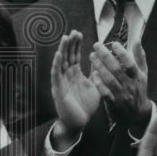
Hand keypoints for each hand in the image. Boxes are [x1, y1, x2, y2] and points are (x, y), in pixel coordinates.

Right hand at [49, 31, 100, 149]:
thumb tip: (100, 61)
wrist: (79, 123)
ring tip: (65, 38)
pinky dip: (57, 64)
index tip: (79, 33)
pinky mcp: (58, 89)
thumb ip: (96, 74)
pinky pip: (56, 74)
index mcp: (75, 74)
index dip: (76, 45)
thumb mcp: (95, 86)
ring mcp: (61, 81)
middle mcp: (66, 75)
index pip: (74, 56)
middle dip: (70, 44)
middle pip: (67, 56)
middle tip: (73, 32)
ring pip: (61, 62)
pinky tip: (59, 54)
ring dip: (62, 50)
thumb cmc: (85, 106)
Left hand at [90, 41, 151, 126]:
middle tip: (96, 45)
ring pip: (110, 80)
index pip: (131, 64)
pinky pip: (105, 93)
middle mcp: (130, 86)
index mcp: (138, 77)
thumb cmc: (138, 89)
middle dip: (106, 56)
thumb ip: (139, 56)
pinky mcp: (113, 103)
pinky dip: (99, 83)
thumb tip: (137, 39)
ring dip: (99, 67)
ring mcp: (122, 95)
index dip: (123, 54)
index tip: (113, 43)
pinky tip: (93, 73)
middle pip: (117, 70)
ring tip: (91, 56)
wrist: (137, 114)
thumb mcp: (142, 73)